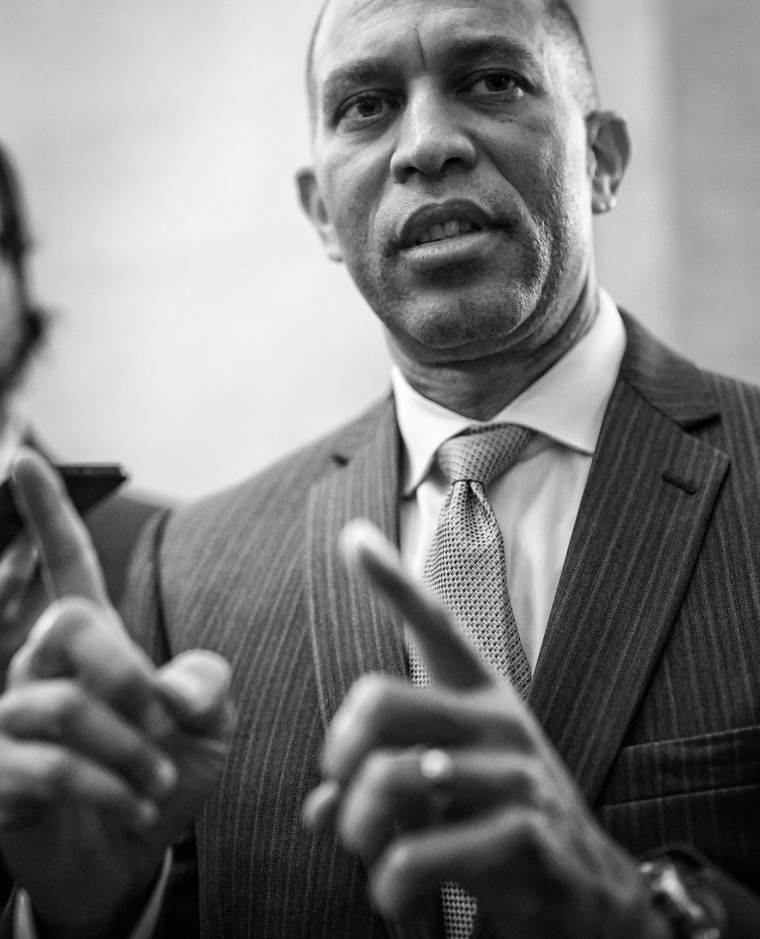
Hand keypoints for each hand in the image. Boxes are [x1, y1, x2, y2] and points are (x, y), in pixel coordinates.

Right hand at [0, 449, 234, 938]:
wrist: (130, 857)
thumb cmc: (162, 775)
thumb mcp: (211, 726)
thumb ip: (208, 685)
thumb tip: (171, 689)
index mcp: (97, 644)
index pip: (69, 567)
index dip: (49, 515)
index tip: (25, 461)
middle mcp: (44, 672)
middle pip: (66, 626)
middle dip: (124, 670)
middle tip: (160, 718)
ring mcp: (15, 724)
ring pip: (58, 705)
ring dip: (126, 748)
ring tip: (158, 784)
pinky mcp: (1, 778)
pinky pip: (45, 766)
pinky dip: (105, 787)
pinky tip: (134, 808)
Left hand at [304, 521, 668, 938]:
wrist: (587, 893)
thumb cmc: (497, 823)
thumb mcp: (442, 792)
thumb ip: (380, 782)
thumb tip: (317, 808)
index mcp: (480, 696)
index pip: (435, 624)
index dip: (393, 580)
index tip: (354, 536)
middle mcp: (498, 720)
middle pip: (380, 698)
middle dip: (338, 749)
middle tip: (339, 788)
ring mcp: (514, 775)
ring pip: (390, 777)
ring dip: (356, 826)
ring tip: (365, 850)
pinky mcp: (523, 837)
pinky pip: (418, 854)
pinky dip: (387, 883)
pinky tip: (394, 891)